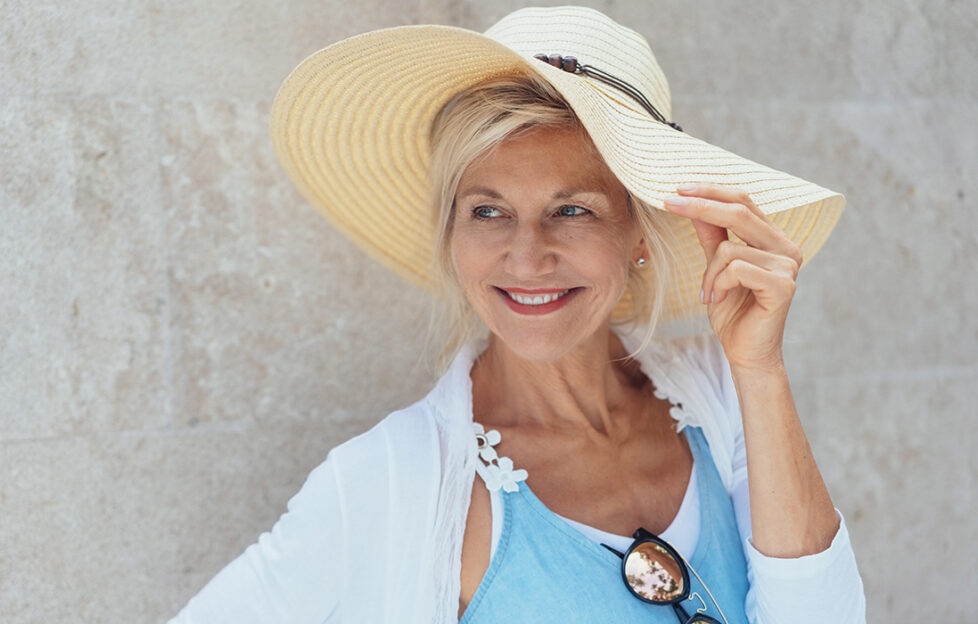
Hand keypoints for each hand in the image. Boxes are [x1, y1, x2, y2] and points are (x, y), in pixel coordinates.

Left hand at [663, 183, 802, 370]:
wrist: (745, 352)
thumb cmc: (732, 310)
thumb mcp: (715, 267)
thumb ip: (711, 236)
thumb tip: (692, 202)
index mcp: (773, 239)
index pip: (743, 201)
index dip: (711, 191)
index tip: (677, 188)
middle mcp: (786, 248)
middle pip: (739, 211)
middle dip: (700, 205)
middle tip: (669, 201)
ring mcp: (788, 266)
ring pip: (729, 248)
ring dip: (708, 273)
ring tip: (710, 294)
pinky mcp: (784, 286)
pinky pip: (736, 269)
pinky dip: (718, 284)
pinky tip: (719, 300)